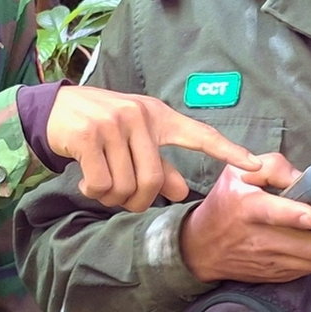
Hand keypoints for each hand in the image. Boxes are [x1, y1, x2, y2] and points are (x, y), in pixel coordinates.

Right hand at [45, 86, 260, 211]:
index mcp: (159, 116)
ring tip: (101, 185)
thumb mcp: (134, 140)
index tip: (255, 165)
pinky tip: (85, 180)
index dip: (228, 151)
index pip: (199, 134)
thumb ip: (159, 164)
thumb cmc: (101, 127)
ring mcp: (114, 123)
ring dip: (112, 198)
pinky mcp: (89, 135)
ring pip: (126, 186)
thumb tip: (181, 189)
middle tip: (123, 200)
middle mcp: (140, 116)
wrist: (55, 109)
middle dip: (138, 201)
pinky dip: (94, 191)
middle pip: (153, 181)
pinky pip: (101, 184)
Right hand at [179, 155, 310, 283]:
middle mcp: (260, 239)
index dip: (296, 215)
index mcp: (249, 208)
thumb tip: (305, 178)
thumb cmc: (223, 204)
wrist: (201, 248)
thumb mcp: (239, 173)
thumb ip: (274, 166)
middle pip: (309, 247)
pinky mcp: (274, 275)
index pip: (274, 214)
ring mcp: (269, 261)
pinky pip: (309, 271)